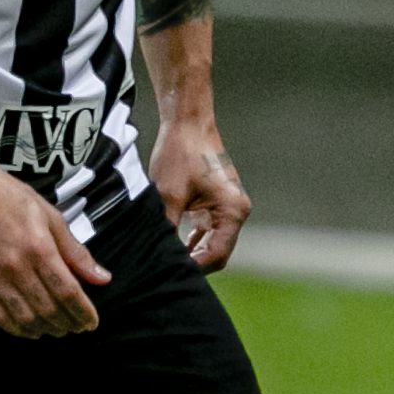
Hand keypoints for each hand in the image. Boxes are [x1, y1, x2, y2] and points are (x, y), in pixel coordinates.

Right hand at [0, 166, 110, 336]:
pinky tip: (30, 330)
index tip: (92, 323)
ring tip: (57, 330)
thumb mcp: (50, 216)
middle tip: (77, 327)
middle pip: (48, 309)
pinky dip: (17, 330)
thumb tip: (102, 278)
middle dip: (68, 324)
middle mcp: (16, 266)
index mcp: (39, 247)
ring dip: (45, 330)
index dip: (84, 313)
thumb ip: (75, 251)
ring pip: (24, 318)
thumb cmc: (9, 197)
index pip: (68, 292)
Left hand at [150, 122, 251, 270]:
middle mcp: (237, 210)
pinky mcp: (219, 202)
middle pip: (219, 252)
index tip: (170, 270)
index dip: (194, 267)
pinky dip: (195, 240)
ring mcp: (230, 206)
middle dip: (195, 263)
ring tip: (168, 260)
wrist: (187, 123)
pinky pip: (210, 230)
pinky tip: (175, 246)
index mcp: (233, 210)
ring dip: (194, 252)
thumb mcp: (167, 196)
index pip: (217, 254)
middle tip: (166, 269)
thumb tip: (156, 255)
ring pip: (214, 242)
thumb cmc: (180, 154)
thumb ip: (166, 229)